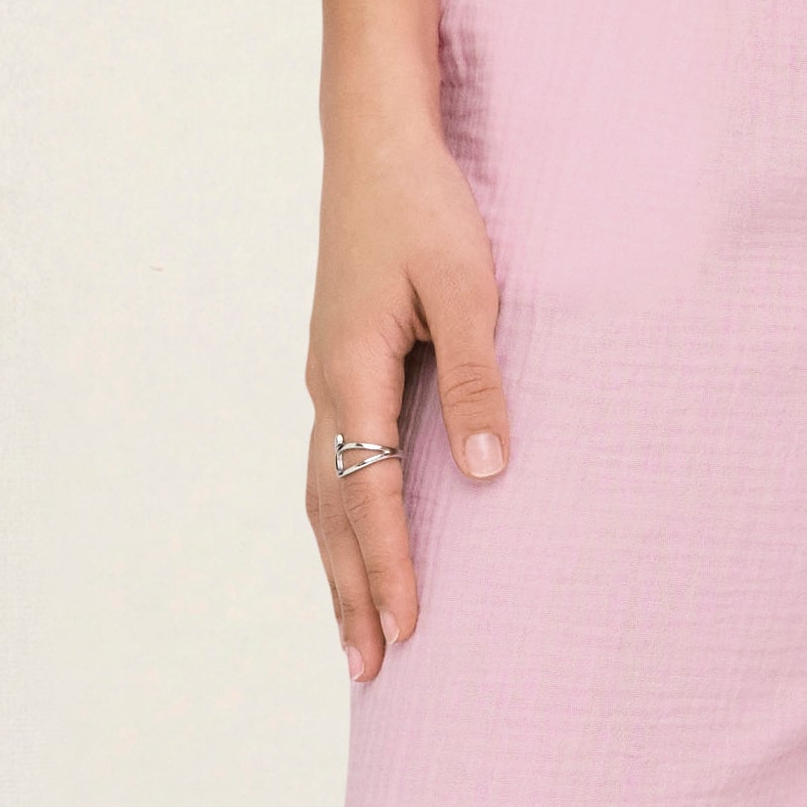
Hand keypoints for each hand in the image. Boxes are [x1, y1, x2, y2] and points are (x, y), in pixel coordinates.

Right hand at [306, 69, 510, 678]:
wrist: (375, 138)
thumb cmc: (426, 204)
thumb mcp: (468, 286)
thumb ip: (478, 377)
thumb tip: (484, 470)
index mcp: (353, 371)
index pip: (370, 493)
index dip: (388, 566)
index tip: (406, 629)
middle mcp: (327, 384)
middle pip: (332, 511)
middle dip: (351, 591)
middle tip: (370, 668)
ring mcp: (326, 375)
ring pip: (323, 491)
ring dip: (340, 564)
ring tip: (357, 631)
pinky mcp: (339, 363)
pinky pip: (332, 461)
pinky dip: (341, 517)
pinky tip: (357, 540)